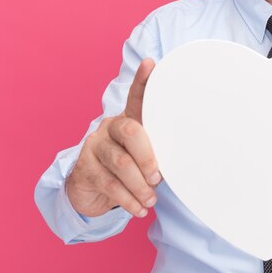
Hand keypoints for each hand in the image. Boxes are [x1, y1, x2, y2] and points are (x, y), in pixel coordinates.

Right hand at [66, 58, 161, 217]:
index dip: (143, 81)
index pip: (136, 98)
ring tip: (151, 200)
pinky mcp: (84, 168)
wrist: (91, 189)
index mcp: (128, 120)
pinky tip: (139, 208)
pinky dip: (128, 200)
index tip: (151, 64)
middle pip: (130, 132)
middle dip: (148, 157)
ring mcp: (94, 146)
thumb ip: (158, 149)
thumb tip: (187, 157)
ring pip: (120, 163)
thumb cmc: (129, 167)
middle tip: (159, 177)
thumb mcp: (144, 155)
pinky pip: (109, 184)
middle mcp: (109, 127)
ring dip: (139, 186)